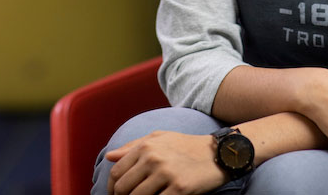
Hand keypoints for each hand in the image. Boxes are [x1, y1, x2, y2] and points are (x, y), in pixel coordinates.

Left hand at [106, 130, 229, 194]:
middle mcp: (153, 158)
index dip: (112, 188)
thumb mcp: (160, 138)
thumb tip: (109, 156)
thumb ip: (133, 147)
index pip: (117, 173)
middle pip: (123, 188)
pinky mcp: (179, 189)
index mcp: (146, 146)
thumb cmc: (187, 146)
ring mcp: (166, 174)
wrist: (218, 152)